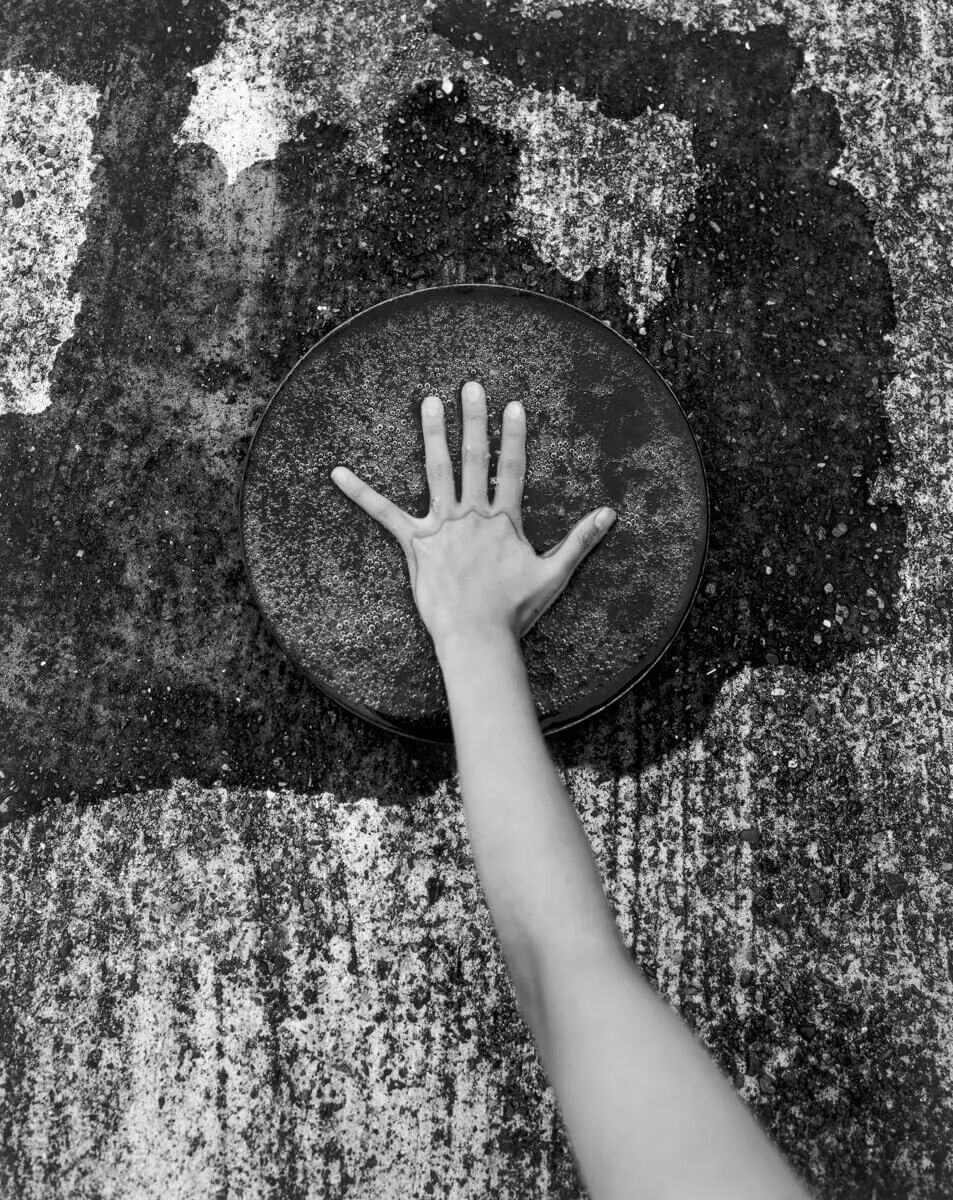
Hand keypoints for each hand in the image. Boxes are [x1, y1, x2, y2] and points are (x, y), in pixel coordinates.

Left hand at [330, 380, 615, 654]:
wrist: (479, 638)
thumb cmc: (516, 611)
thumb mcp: (555, 573)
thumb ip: (581, 540)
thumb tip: (610, 513)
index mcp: (504, 521)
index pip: (512, 469)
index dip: (514, 436)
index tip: (514, 406)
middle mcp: (472, 516)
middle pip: (474, 459)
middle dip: (474, 420)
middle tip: (470, 386)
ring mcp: (442, 527)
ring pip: (436, 471)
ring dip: (432, 434)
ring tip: (429, 401)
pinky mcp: (415, 545)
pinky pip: (383, 513)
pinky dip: (359, 492)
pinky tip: (336, 473)